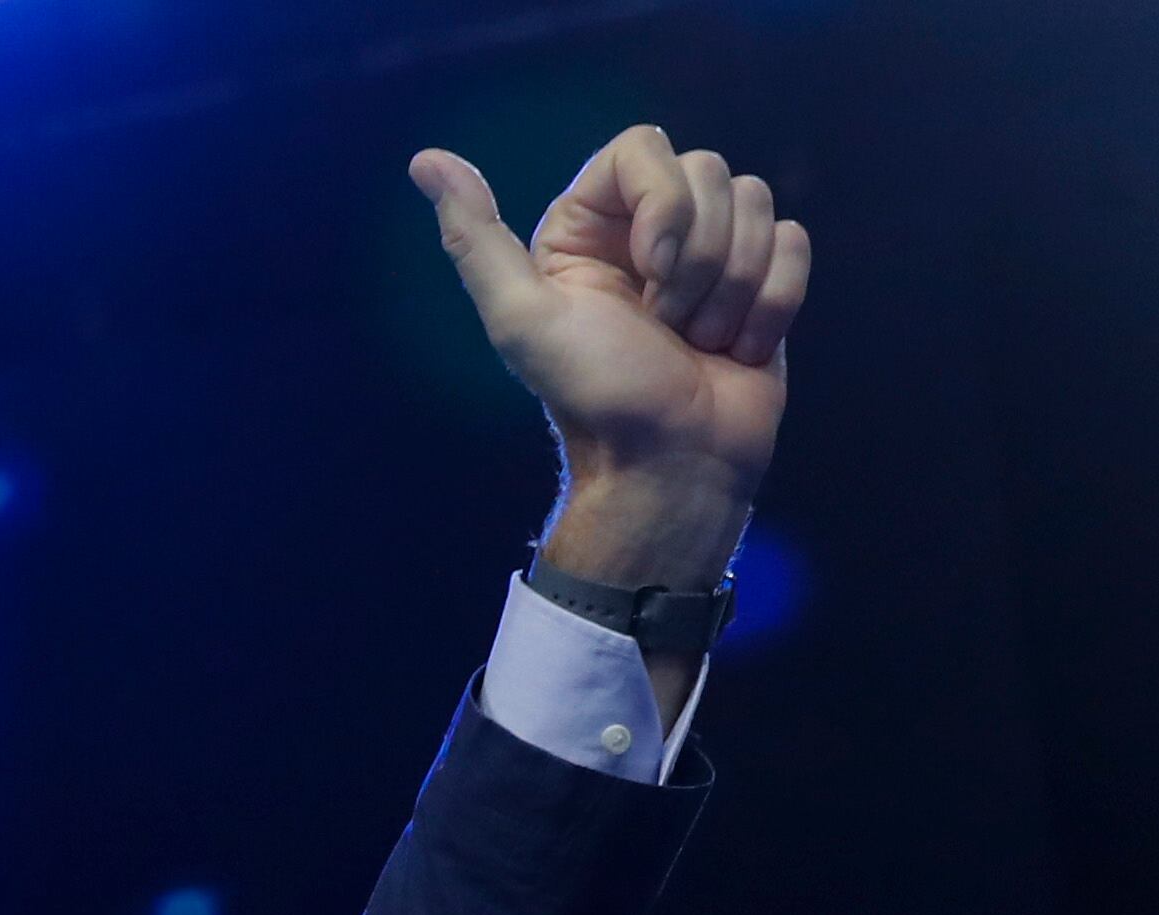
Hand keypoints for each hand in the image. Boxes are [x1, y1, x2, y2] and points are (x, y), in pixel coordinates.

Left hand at [413, 126, 811, 587]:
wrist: (671, 462)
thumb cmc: (597, 395)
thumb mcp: (521, 318)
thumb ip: (474, 239)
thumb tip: (426, 161)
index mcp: (586, 227)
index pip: (645, 147)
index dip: (663, 201)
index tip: (650, 273)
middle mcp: (646, 229)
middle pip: (710, 171)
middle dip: (697, 258)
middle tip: (666, 324)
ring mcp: (709, 253)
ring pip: (757, 201)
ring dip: (732, 287)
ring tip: (697, 342)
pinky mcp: (760, 279)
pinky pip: (792, 241)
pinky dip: (771, 302)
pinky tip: (737, 348)